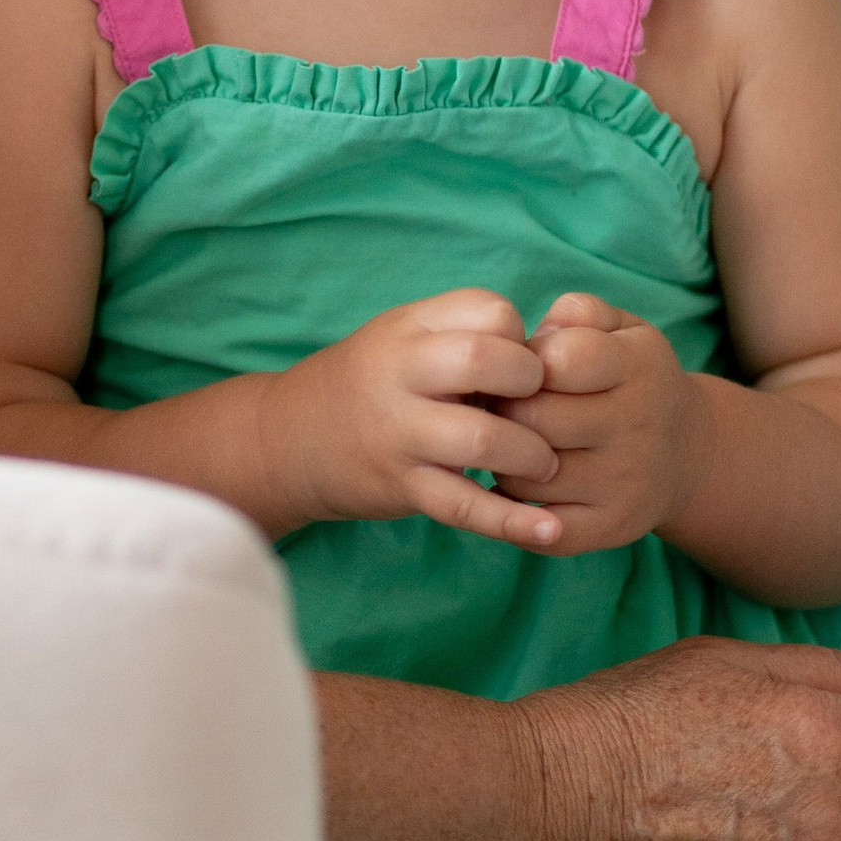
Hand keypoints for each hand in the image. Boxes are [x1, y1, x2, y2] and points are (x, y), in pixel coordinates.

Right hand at [271, 290, 562, 547]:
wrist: (290, 439)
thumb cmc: (372, 382)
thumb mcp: (405, 336)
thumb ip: (465, 334)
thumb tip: (550, 353)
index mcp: (410, 327)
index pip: (490, 310)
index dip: (521, 338)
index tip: (519, 367)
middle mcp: (400, 372)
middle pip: (484, 359)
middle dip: (531, 383)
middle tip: (540, 408)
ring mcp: (399, 432)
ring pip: (480, 438)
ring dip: (531, 454)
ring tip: (543, 464)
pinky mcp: (402, 486)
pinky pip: (464, 505)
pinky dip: (512, 521)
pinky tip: (548, 530)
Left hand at [489, 293, 694, 552]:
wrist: (688, 452)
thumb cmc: (633, 379)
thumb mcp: (622, 329)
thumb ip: (578, 313)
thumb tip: (536, 338)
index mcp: (638, 366)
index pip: (561, 359)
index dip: (525, 362)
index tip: (521, 369)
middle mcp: (638, 426)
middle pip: (535, 419)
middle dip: (504, 410)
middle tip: (502, 408)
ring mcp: (625, 482)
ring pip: (526, 475)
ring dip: (504, 460)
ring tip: (513, 445)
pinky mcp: (612, 527)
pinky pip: (539, 529)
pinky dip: (514, 511)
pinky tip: (520, 485)